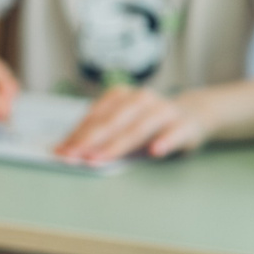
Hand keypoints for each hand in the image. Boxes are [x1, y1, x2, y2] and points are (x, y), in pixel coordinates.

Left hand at [54, 85, 208, 163]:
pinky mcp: (185, 125)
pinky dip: (165, 141)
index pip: (94, 117)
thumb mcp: (122, 125)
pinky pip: (174, 132)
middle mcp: (141, 99)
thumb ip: (100, 135)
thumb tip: (70, 150)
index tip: (61, 151)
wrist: (192, 116)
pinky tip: (155, 151)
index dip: (76, 134)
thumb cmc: (148, 123)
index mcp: (121, 95)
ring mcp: (164, 110)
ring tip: (99, 158)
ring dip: (117, 145)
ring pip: (138, 128)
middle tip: (73, 157)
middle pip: (112, 122)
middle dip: (89, 140)